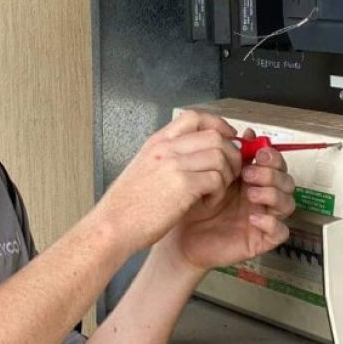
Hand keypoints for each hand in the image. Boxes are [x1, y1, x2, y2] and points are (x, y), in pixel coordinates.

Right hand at [96, 111, 241, 257]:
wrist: (111, 226)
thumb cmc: (127, 205)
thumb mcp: (144, 168)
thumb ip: (168, 158)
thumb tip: (198, 156)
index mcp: (157, 142)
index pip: (195, 117)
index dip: (218, 125)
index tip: (227, 138)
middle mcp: (166, 148)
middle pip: (214, 136)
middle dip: (231, 154)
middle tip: (229, 172)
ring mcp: (174, 164)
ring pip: (220, 156)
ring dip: (226, 175)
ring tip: (215, 191)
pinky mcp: (182, 185)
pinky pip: (216, 179)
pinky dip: (219, 192)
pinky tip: (207, 202)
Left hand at [158, 128, 295, 272]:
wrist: (180, 237)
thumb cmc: (192, 205)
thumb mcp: (207, 174)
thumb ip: (227, 153)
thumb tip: (247, 133)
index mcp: (251, 178)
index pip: (275, 163)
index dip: (272, 156)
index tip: (258, 152)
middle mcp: (260, 196)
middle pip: (286, 180)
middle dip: (272, 173)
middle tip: (249, 173)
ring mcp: (263, 217)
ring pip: (288, 203)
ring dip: (273, 194)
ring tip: (250, 193)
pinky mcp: (260, 239)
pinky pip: (280, 231)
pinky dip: (271, 223)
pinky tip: (253, 217)